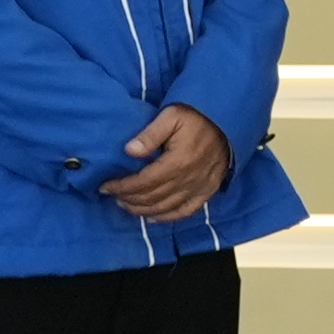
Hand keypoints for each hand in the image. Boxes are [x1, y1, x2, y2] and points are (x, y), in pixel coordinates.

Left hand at [104, 106, 231, 221]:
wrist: (228, 120)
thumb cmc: (197, 116)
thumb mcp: (171, 116)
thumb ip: (150, 134)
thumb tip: (129, 151)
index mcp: (178, 161)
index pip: (143, 182)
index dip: (122, 187)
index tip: (105, 187)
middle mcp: (189, 179)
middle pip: (152, 198)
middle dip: (128, 199)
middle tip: (112, 196)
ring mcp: (200, 187)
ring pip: (166, 208)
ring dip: (143, 210)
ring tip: (126, 206)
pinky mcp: (209, 190)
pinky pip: (187, 211)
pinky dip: (168, 217)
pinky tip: (153, 217)